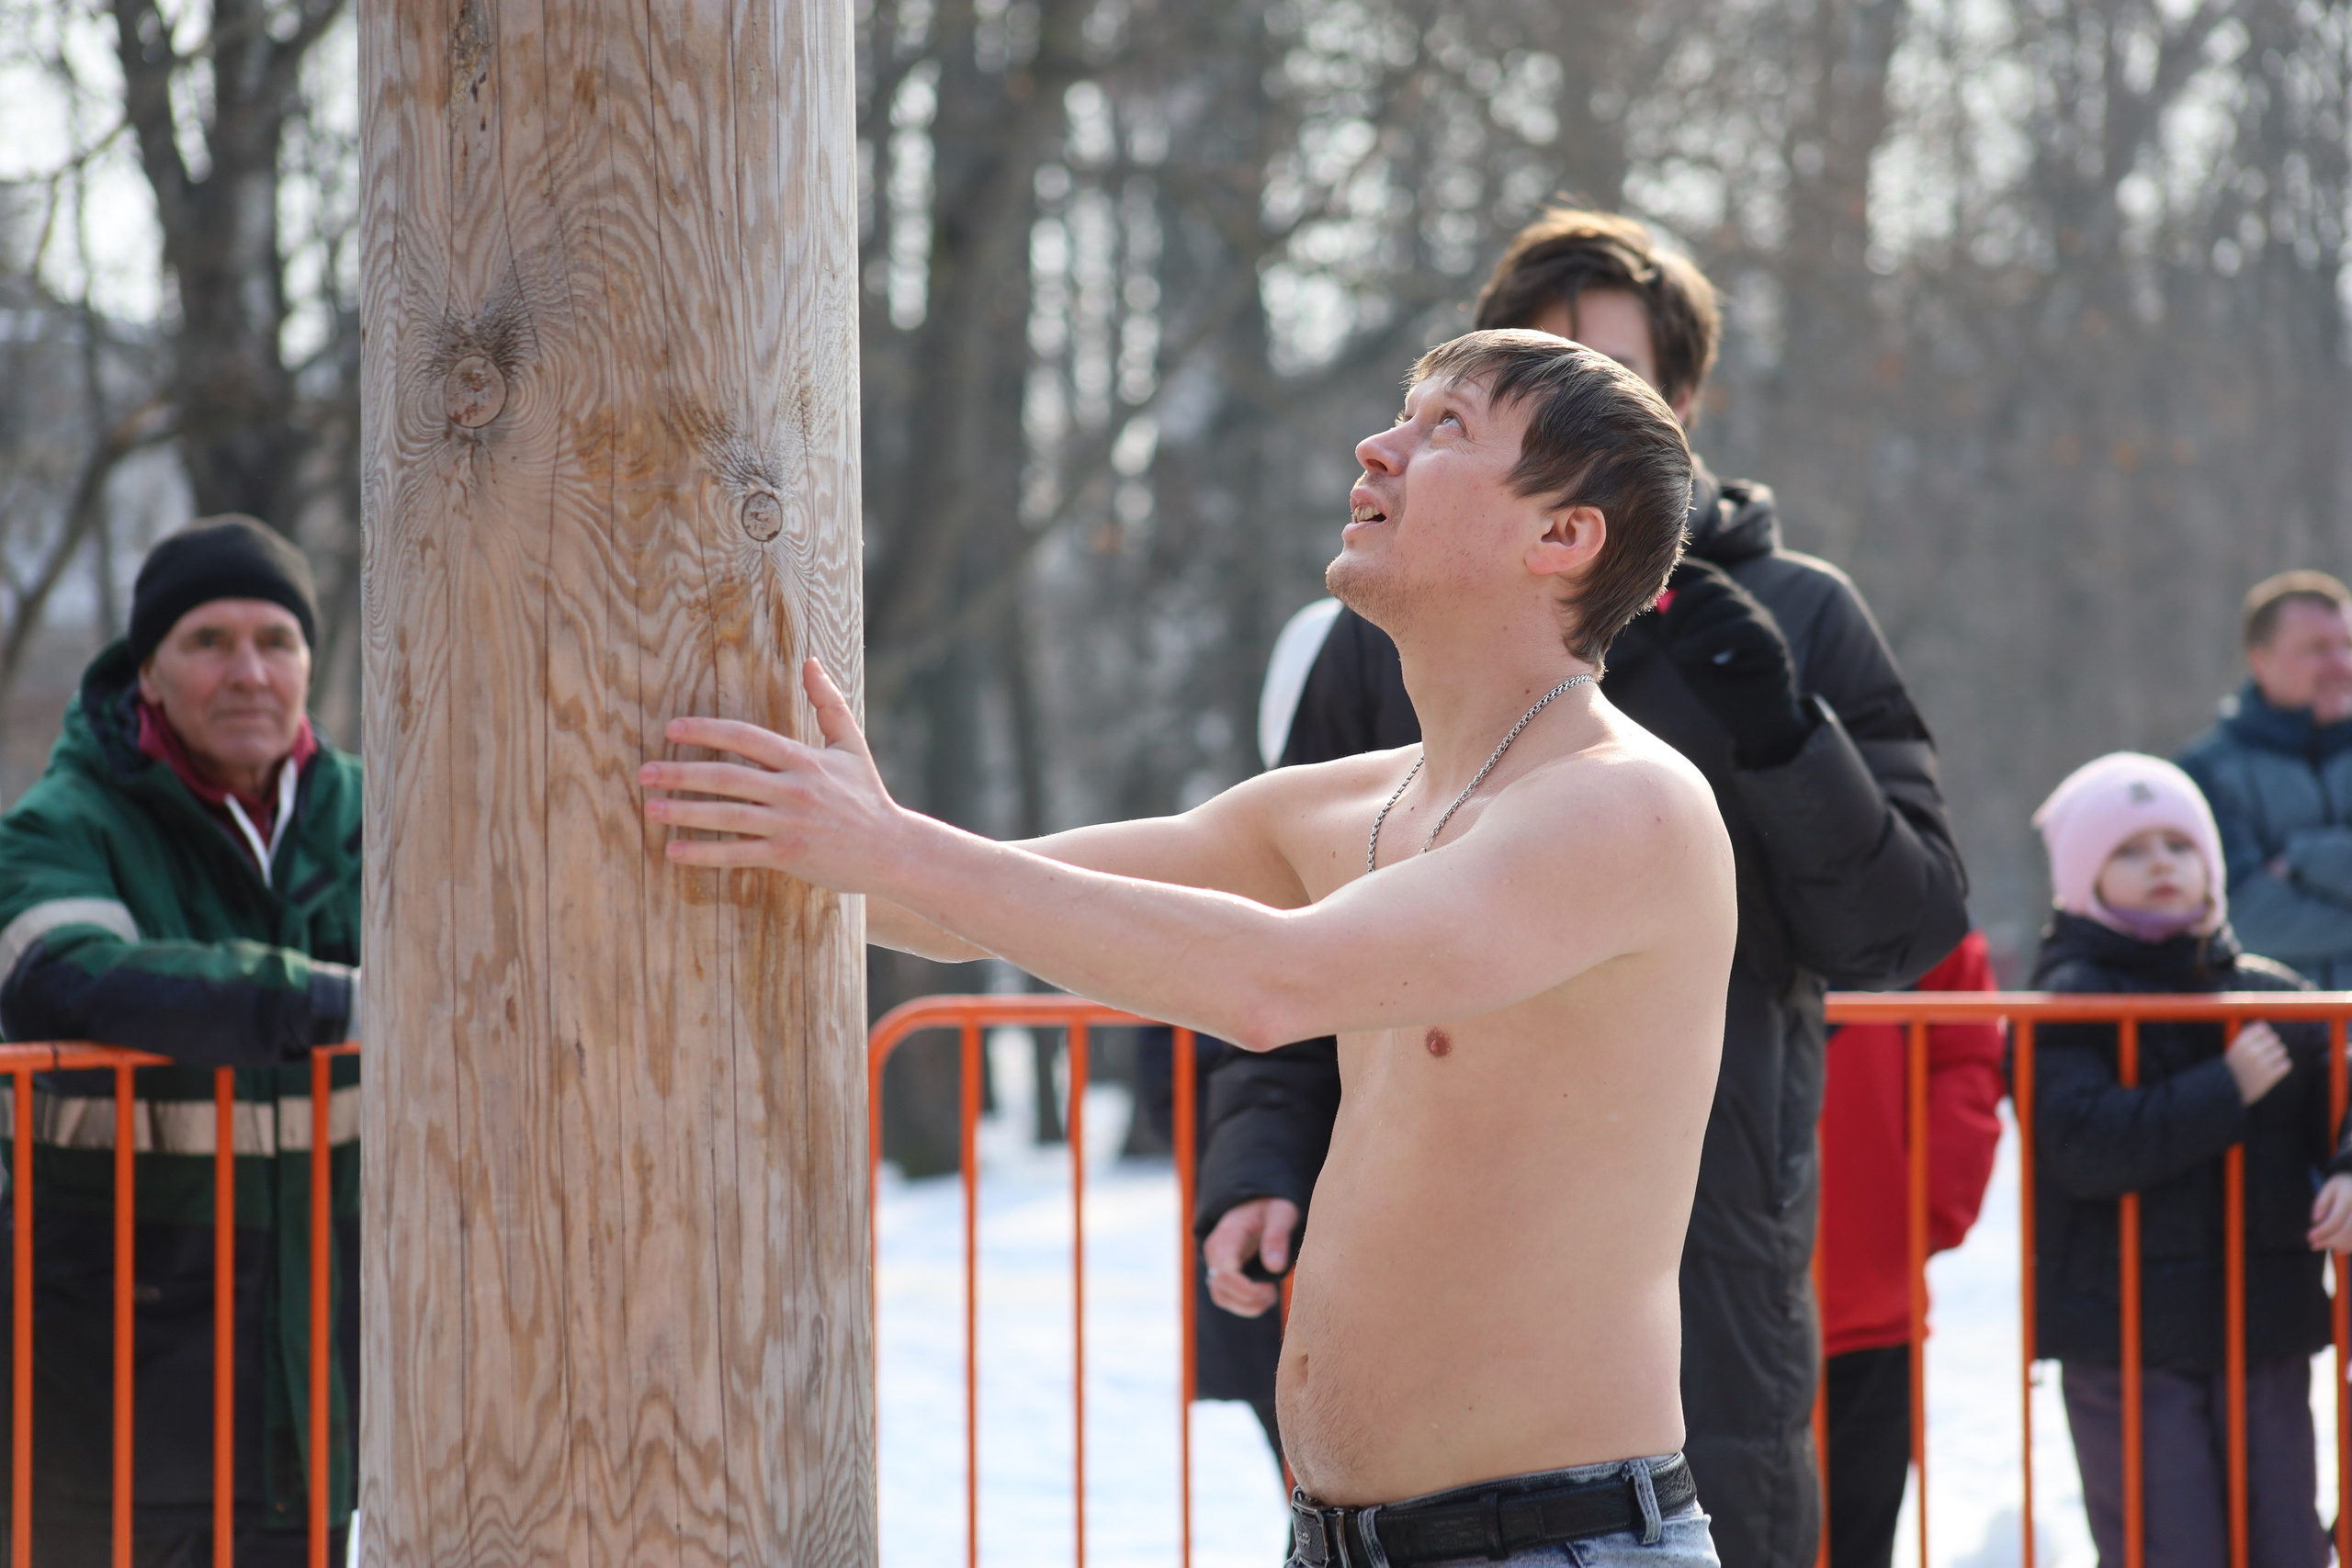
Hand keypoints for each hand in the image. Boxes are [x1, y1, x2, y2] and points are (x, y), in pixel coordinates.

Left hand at [640, 659, 908, 891]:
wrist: (892, 849)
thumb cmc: (867, 796)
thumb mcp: (851, 744)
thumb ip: (828, 702)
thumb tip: (811, 660)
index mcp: (804, 759)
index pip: (746, 738)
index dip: (707, 731)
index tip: (672, 729)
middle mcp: (793, 789)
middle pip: (727, 776)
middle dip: (682, 773)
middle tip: (645, 772)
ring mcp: (789, 823)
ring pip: (727, 815)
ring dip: (685, 812)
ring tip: (651, 808)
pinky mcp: (788, 854)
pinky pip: (738, 853)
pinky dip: (705, 854)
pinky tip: (674, 851)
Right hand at [1201, 1197, 1299, 1317]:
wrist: (1259, 1201)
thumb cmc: (1271, 1206)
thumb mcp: (1281, 1213)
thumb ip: (1277, 1237)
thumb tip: (1274, 1267)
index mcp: (1228, 1235)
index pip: (1225, 1272)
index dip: (1246, 1290)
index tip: (1271, 1289)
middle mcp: (1216, 1250)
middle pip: (1220, 1289)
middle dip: (1250, 1300)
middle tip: (1274, 1292)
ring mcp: (1216, 1262)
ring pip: (1221, 1297)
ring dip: (1247, 1306)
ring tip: (1271, 1295)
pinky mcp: (1222, 1272)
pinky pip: (1226, 1296)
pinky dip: (1245, 1304)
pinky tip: (1265, 1295)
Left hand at [1656, 560, 1812, 767]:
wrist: (1751, 718)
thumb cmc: (1716, 683)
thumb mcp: (1681, 651)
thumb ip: (1660, 628)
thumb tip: (1625, 604)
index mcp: (1722, 603)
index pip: (1700, 573)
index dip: (1676, 573)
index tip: (1649, 585)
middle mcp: (1743, 605)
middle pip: (1709, 584)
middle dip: (1678, 608)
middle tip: (1665, 638)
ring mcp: (1760, 620)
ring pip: (1723, 604)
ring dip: (1692, 626)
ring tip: (1678, 653)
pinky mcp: (1770, 641)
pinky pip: (1739, 627)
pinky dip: (1708, 639)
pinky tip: (1687, 655)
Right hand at [2223, 1021, 2291, 1105]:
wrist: (2229, 1092)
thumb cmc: (2234, 1067)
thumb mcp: (2234, 1049)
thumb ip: (2247, 1035)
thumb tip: (2263, 1023)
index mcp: (2240, 1043)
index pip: (2263, 1029)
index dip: (2264, 1035)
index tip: (2262, 1043)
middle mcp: (2250, 1052)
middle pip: (2274, 1039)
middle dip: (2272, 1046)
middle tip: (2266, 1055)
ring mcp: (2260, 1065)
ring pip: (2281, 1051)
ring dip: (2278, 1056)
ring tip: (2269, 1063)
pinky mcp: (2269, 1077)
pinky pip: (2286, 1065)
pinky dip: (2282, 1067)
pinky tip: (2275, 1070)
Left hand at [2312, 1174, 2351, 1252]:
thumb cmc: (2346, 1186)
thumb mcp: (2331, 1187)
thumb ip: (2321, 1203)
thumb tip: (2316, 1221)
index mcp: (2349, 1197)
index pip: (2335, 1220)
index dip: (2322, 1231)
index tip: (2309, 1237)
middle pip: (2346, 1232)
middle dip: (2329, 1241)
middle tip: (2314, 1245)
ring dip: (2339, 1245)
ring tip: (2324, 1245)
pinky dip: (2350, 1245)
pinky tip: (2340, 1247)